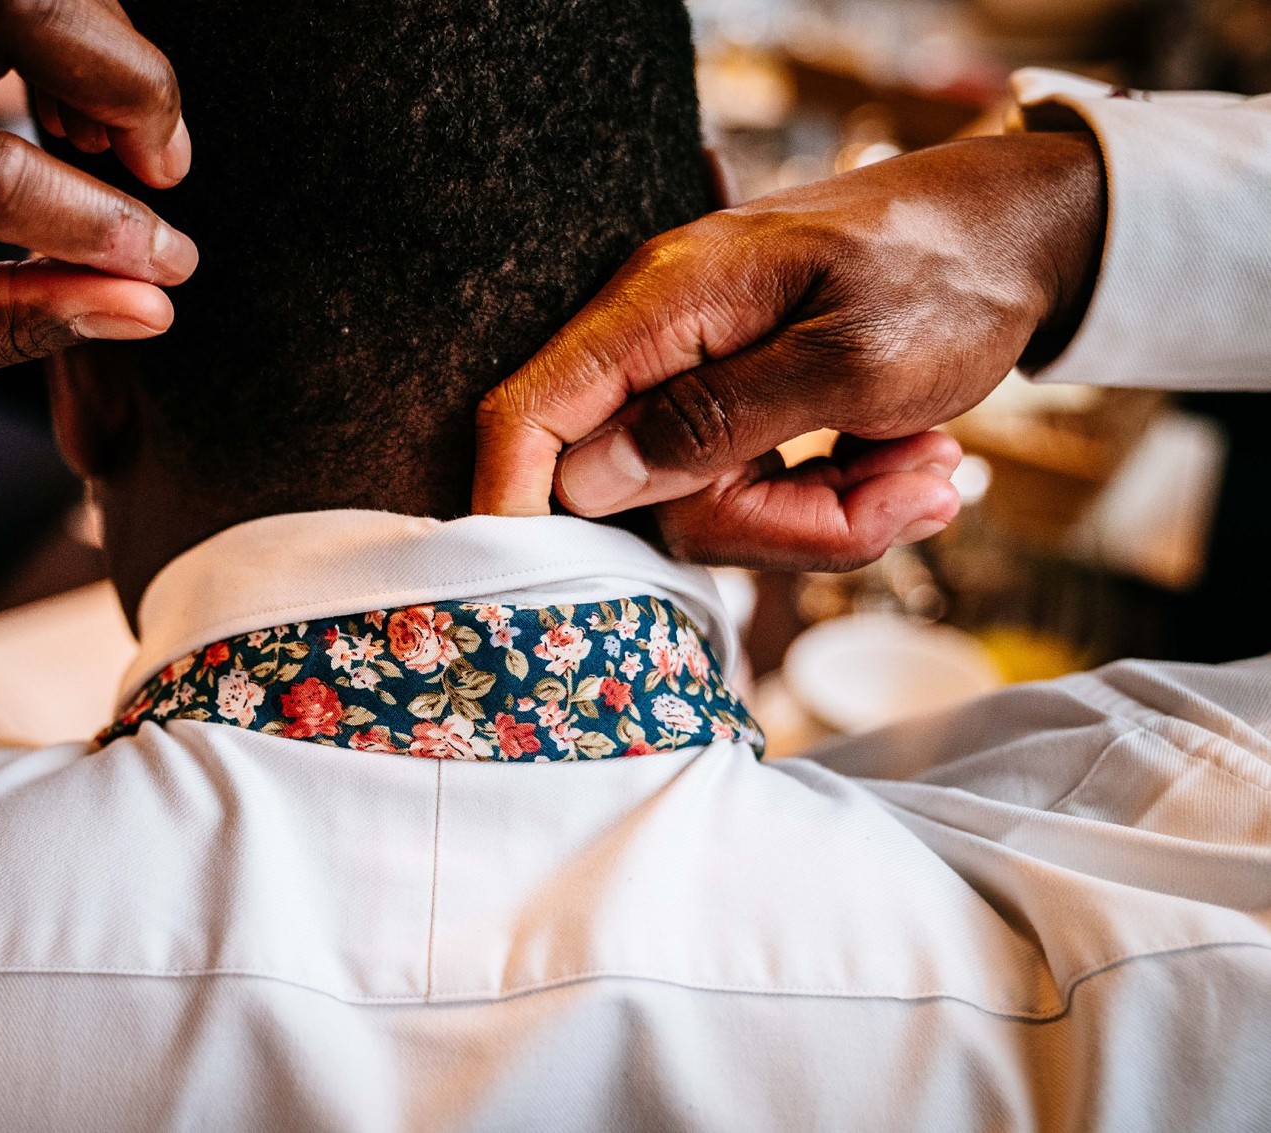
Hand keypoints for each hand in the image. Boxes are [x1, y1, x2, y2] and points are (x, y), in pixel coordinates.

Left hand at [0, 0, 195, 407]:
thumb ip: (15, 326)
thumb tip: (147, 305)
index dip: (100, 220)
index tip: (167, 264)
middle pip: (16, 11)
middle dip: (130, 88)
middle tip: (164, 172)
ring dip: (113, 57)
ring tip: (125, 152)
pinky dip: (80, 39)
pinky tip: (79, 119)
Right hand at [474, 130, 1104, 569]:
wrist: (1024, 227)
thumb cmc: (950, 274)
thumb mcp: (852, 361)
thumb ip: (714, 421)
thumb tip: (589, 483)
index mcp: (667, 306)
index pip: (534, 411)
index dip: (514, 504)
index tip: (542, 589)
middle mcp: (664, 338)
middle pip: (647, 491)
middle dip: (778, 525)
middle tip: (910, 496)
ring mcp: (697, 370)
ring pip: (710, 501)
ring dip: (828, 511)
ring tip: (934, 467)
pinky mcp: (737, 399)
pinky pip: (751, 484)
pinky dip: (835, 494)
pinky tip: (913, 459)